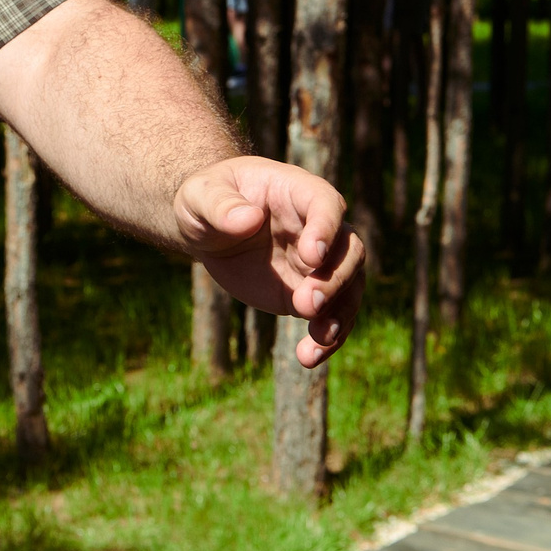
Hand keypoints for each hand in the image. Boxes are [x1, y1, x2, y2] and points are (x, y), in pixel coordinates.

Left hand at [175, 157, 362, 366]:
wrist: (207, 228)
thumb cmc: (205, 199)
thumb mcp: (200, 196)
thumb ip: (221, 206)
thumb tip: (247, 220)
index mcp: (297, 192)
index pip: (326, 204)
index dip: (326, 229)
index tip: (310, 256)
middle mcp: (317, 227)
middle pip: (349, 250)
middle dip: (334, 280)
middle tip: (305, 304)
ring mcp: (317, 263)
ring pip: (350, 287)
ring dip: (340, 315)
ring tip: (317, 341)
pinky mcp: (307, 292)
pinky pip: (331, 316)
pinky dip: (326, 339)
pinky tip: (308, 358)